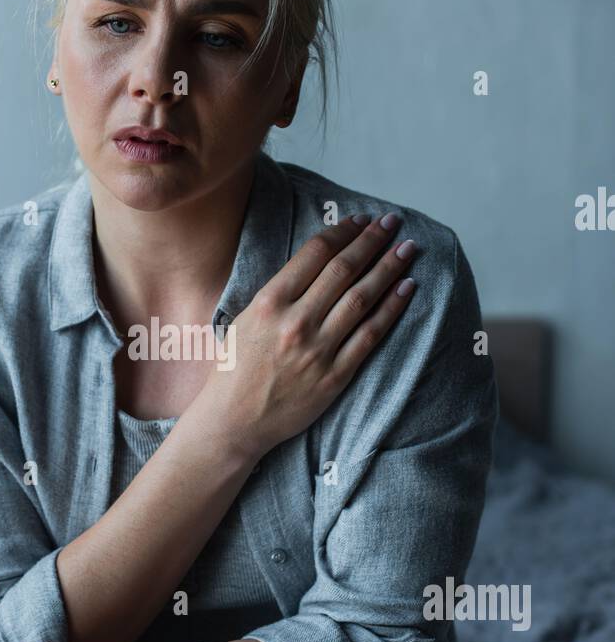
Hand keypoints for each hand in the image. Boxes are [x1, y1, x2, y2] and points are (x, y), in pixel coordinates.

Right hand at [194, 212, 417, 460]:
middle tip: (391, 223)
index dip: (343, 231)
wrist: (233, 421)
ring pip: (362, 297)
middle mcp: (295, 321)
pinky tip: (407, 289)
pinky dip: (392, 308)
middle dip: (372, 241)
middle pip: (344, 269)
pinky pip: (370, 335)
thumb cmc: (234, 369)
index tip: (361, 220)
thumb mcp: (244, 319)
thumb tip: (314, 262)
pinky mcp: (335, 375)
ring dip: (388, 268)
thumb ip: (277, 293)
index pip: (315, 253)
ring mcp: (317, 349)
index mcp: (269, 302)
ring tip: (406, 249)